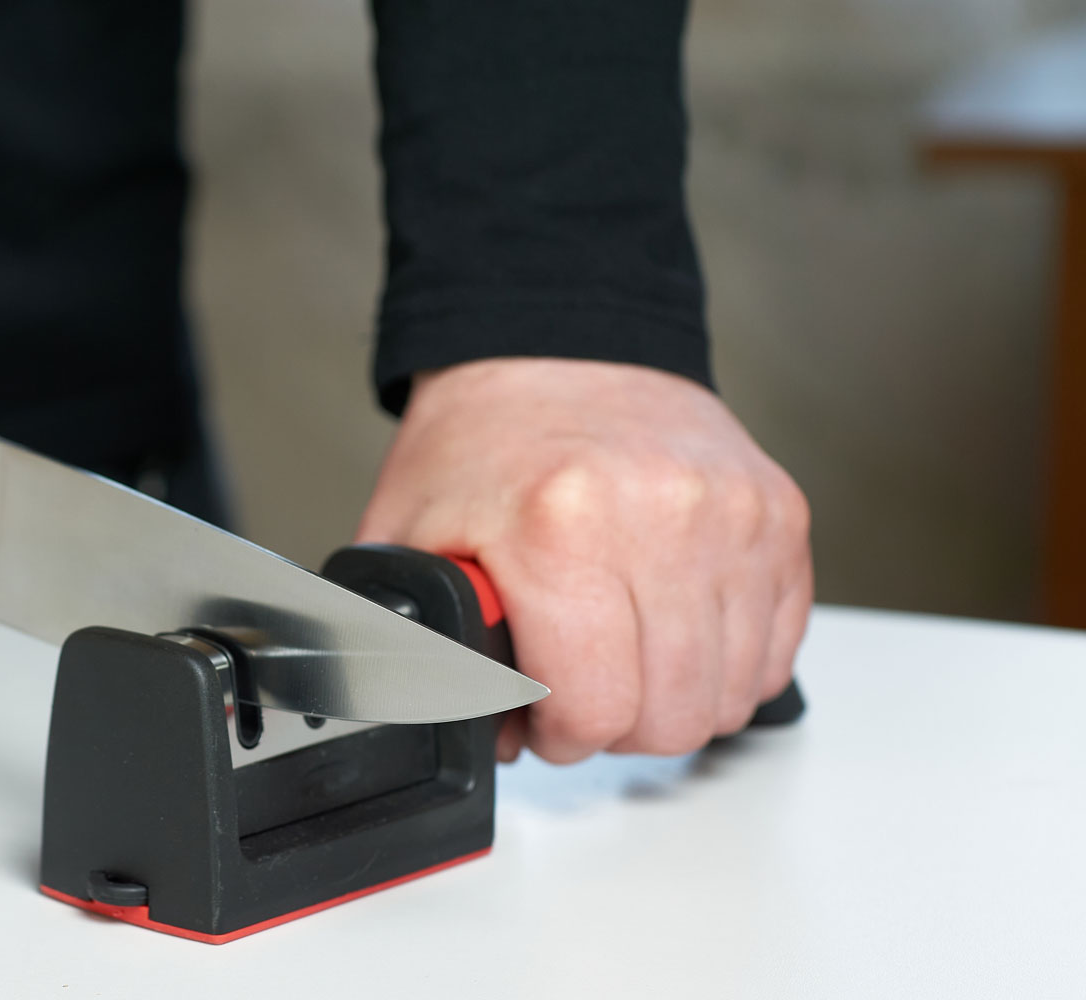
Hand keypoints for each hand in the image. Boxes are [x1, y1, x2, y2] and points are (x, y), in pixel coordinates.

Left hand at [355, 358, 811, 761]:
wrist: (554, 346)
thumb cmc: (483, 443)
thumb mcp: (411, 538)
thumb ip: (425, 643)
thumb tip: (467, 729)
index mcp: (559, 527)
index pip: (595, 709)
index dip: (558, 735)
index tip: (540, 718)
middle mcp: (661, 515)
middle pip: (672, 715)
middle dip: (616, 727)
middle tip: (579, 692)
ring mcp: (734, 514)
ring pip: (730, 693)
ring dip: (674, 701)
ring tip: (624, 662)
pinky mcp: (780, 513)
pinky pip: (775, 647)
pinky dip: (727, 665)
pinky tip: (672, 636)